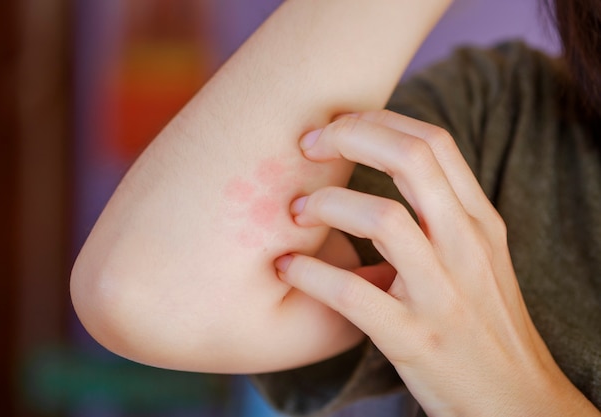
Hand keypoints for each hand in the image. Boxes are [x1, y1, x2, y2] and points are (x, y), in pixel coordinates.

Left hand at [275, 111, 598, 415]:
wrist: (514, 399)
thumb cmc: (483, 321)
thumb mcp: (477, 256)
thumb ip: (441, 213)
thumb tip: (386, 166)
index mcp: (478, 221)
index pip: (431, 142)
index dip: (375, 121)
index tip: (334, 127)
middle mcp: (466, 246)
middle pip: (410, 158)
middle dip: (349, 137)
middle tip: (305, 148)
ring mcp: (443, 292)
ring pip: (382, 217)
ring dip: (327, 204)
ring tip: (296, 212)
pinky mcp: (415, 337)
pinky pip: (352, 294)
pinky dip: (311, 273)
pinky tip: (288, 267)